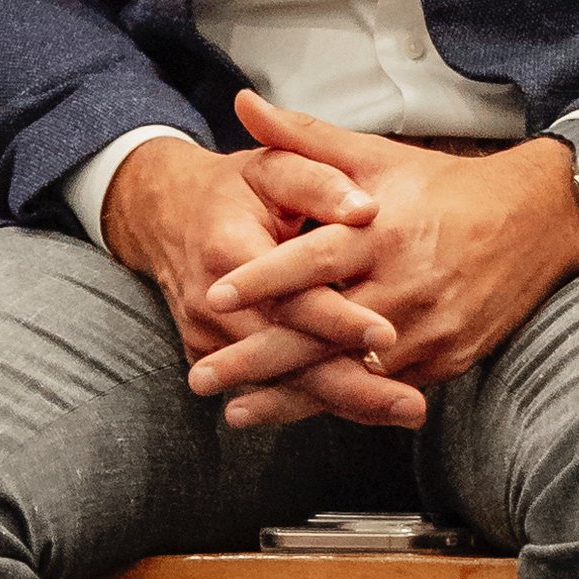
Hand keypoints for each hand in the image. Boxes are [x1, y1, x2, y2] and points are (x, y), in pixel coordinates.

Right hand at [98, 135, 421, 428]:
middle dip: (351, 385)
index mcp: (228, 250)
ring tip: (403, 411)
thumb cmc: (234, 189)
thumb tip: (366, 209)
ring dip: (344, 402)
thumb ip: (319, 182)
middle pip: (287, 358)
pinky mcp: (211, 355)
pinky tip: (371, 408)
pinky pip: (269, 386)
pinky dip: (320, 400)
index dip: (337, 319)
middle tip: (411, 404)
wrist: (167, 214)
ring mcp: (207, 337)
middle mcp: (210, 304)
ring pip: (282, 383)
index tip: (387, 334)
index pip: (289, 297)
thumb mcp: (273, 167)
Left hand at [185, 94, 578, 430]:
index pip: (312, 260)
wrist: (536, 221)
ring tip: (237, 413)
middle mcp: (403, 284)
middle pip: (320, 331)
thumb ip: (304, 137)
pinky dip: (341, 402)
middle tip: (200, 378)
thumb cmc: (443, 186)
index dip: (262, 279)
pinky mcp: (447, 360)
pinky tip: (298, 413)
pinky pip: (385, 389)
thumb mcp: (376, 154)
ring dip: (292, 398)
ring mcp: (427, 329)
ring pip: (349, 373)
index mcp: (381, 231)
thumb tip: (244, 103)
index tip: (213, 296)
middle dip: (257, 359)